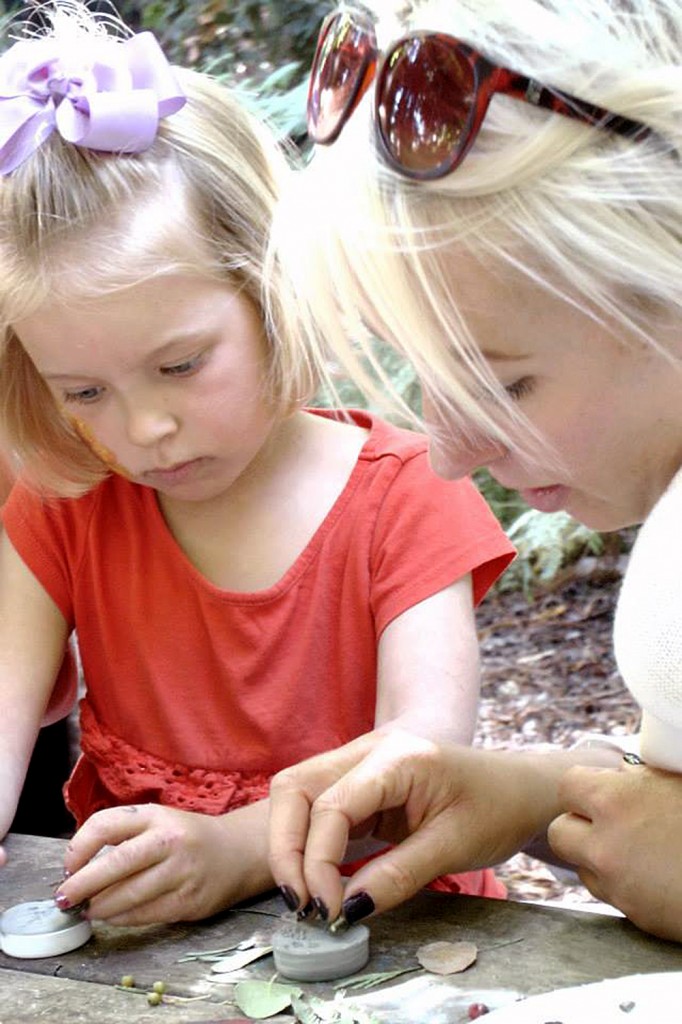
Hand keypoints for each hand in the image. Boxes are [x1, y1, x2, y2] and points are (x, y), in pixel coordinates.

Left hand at [56, 801, 272, 925]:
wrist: (239, 851)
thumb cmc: (187, 837)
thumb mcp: (158, 821)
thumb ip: (124, 837)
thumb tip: (78, 869)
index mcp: (155, 815)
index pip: (105, 825)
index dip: (78, 848)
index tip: (68, 866)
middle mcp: (169, 840)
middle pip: (114, 864)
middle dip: (82, 885)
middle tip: (65, 898)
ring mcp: (181, 871)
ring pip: (128, 896)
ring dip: (100, 907)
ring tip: (90, 909)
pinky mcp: (190, 901)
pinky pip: (145, 914)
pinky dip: (123, 918)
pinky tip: (115, 916)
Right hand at [269, 729, 564, 922]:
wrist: (520, 788)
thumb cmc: (497, 809)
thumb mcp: (455, 845)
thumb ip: (399, 875)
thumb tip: (348, 909)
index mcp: (397, 757)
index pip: (331, 804)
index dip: (318, 861)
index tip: (330, 911)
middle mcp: (368, 751)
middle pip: (295, 787)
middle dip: (286, 847)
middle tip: (302, 905)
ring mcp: (360, 764)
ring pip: (297, 795)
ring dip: (290, 845)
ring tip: (305, 897)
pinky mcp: (360, 786)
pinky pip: (316, 808)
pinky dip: (307, 844)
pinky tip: (318, 882)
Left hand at [548, 761, 681, 941]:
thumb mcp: (674, 784)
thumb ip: (640, 781)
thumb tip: (620, 774)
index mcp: (616, 800)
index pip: (566, 786)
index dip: (583, 788)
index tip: (600, 791)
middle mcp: (606, 843)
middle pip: (560, 831)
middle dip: (579, 826)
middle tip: (608, 824)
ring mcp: (618, 883)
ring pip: (582, 867)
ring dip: (598, 858)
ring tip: (635, 850)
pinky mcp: (634, 915)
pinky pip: (609, 896)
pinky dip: (620, 885)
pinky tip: (649, 875)